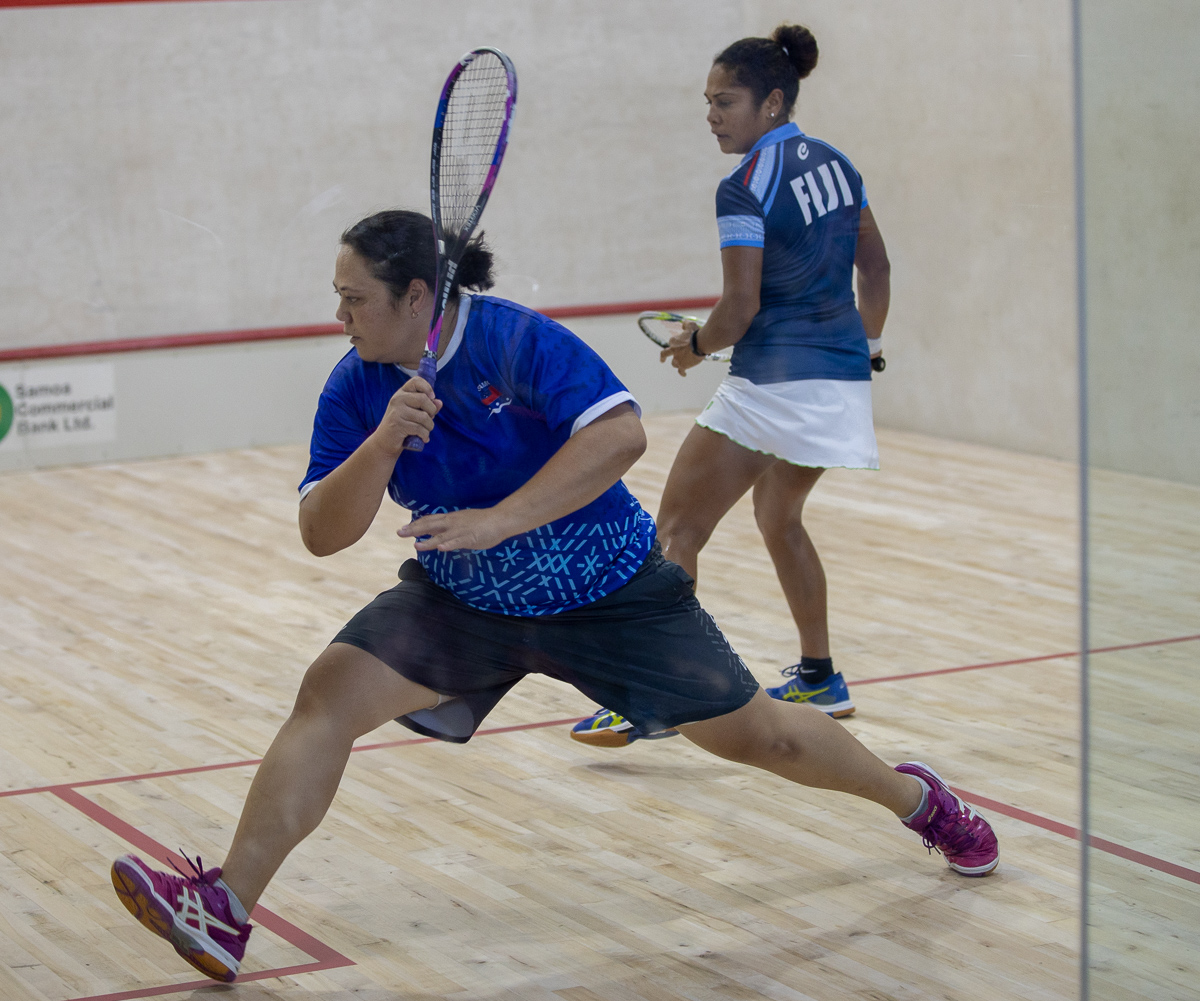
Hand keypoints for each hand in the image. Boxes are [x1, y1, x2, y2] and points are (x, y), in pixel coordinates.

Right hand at [373, 377, 442, 454]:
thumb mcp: (414, 414)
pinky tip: (422, 438)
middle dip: (432, 412)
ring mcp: (396, 412)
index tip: (431, 397)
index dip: (427, 387)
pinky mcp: (397, 425)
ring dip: (429, 427)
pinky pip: (419, 429)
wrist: (384, 442)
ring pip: (424, 416)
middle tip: (428, 420)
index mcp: (401, 393)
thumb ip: (427, 407)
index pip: (416, 381)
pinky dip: (425, 435)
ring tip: (425, 432)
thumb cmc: (401, 426)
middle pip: (423, 399)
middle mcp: (398, 400)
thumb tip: (439, 402)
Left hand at [399, 507, 515, 551]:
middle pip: (430, 525)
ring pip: (442, 536)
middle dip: (414, 530)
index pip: (430, 520)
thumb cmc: (484, 522)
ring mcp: (461, 530)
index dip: (416, 524)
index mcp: (451, 519)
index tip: (404, 528)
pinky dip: (449, 545)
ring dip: (428, 541)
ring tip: (417, 545)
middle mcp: (453, 523)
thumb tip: (440, 536)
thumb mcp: (463, 522)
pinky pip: (458, 542)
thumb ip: (451, 529)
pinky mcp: (471, 538)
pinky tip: (441, 548)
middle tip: (400, 533)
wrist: (500, 519)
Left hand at [660, 321, 704, 376]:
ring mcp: (677, 359)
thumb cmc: (695, 334)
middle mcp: (673, 350)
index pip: (671, 342)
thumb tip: (683, 324)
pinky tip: (684, 374)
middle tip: (663, 359)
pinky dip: (682, 373)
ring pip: (674, 363)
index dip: (675, 343)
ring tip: (681, 365)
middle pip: (666, 354)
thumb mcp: (690, 325)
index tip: (677, 344)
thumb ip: (686, 324)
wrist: (700, 344)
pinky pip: (680, 371)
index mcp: (674, 340)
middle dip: (664, 357)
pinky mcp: (683, 365)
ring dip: (677, 363)